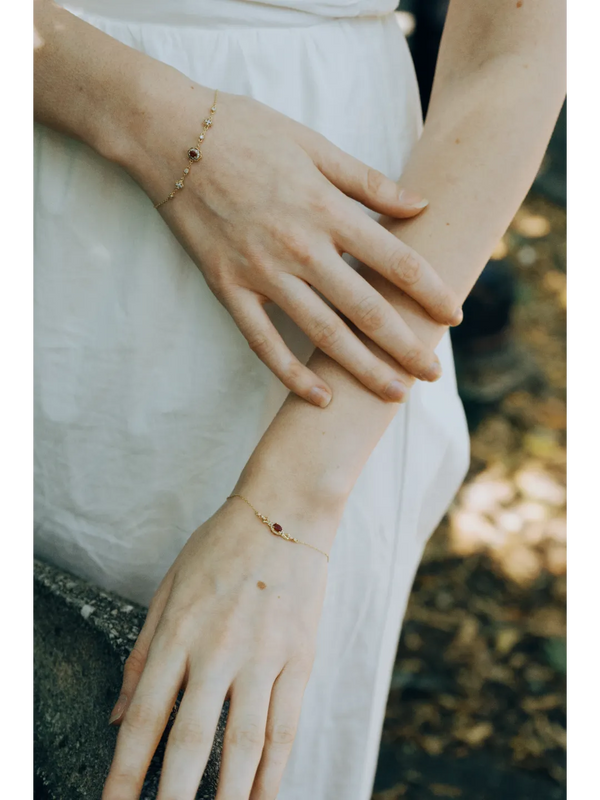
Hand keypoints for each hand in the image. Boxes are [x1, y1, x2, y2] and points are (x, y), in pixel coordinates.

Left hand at [103, 497, 331, 799]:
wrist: (285, 512)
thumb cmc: (222, 545)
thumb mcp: (169, 587)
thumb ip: (143, 652)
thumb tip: (117, 714)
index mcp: (178, 632)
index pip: (143, 717)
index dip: (124, 773)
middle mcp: (218, 650)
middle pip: (191, 742)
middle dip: (172, 799)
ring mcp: (263, 656)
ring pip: (244, 745)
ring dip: (229, 797)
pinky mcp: (299, 657)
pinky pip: (286, 725)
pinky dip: (274, 770)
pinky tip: (263, 796)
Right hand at [120, 74, 461, 405]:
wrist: (172, 136)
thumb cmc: (247, 132)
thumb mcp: (314, 145)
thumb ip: (368, 182)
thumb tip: (420, 205)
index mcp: (327, 211)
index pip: (396, 262)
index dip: (430, 292)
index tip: (453, 316)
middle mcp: (300, 248)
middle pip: (367, 309)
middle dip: (405, 345)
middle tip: (432, 373)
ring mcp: (262, 273)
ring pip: (323, 334)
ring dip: (362, 368)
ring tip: (393, 395)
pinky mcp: (229, 289)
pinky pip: (263, 342)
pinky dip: (291, 374)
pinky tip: (320, 397)